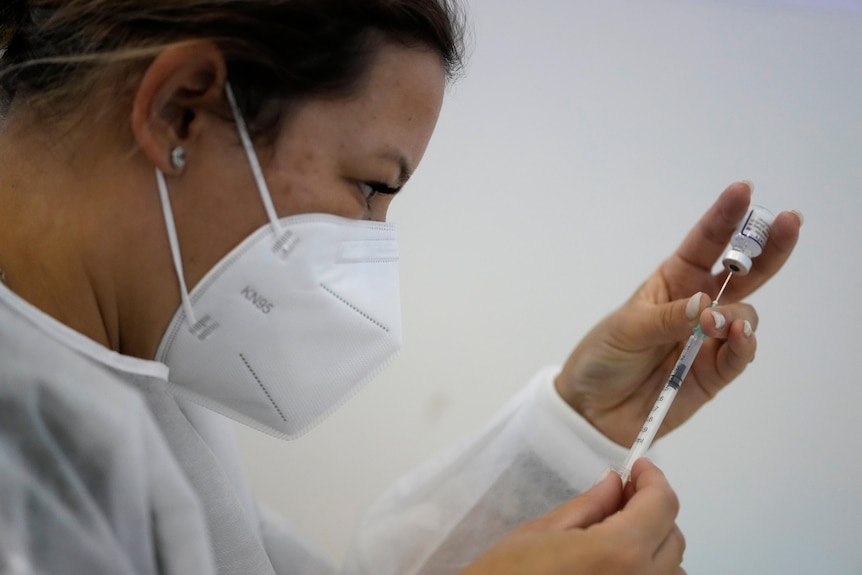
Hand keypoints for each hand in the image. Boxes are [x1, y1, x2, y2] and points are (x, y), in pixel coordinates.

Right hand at [461, 459, 685, 574]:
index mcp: (618, 552)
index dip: (653, 478)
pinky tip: (616, 561)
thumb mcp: (542, 530)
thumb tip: (615, 483)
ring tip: (617, 529)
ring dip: (655, 543)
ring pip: (672, 568)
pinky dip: (649, 570)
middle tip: (621, 492)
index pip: (662, 504)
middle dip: (652, 508)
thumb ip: (590, 504)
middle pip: (673, 536)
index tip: (639, 467)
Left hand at [555, 181, 801, 444]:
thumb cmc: (603, 357)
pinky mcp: (712, 374)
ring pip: (744, 316)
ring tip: (717, 324)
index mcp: (672, 282)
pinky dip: (744, 347)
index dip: (724, 218)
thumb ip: (668, 317)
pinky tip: (738, 339)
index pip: (704, 244)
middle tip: (788, 222)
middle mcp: (696, 306)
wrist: (591, 409)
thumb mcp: (626, 329)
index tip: (743, 191)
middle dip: (767, 248)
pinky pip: (739, 357)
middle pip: (742, 274)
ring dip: (738, 315)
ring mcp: (708, 340)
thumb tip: (707, 305)